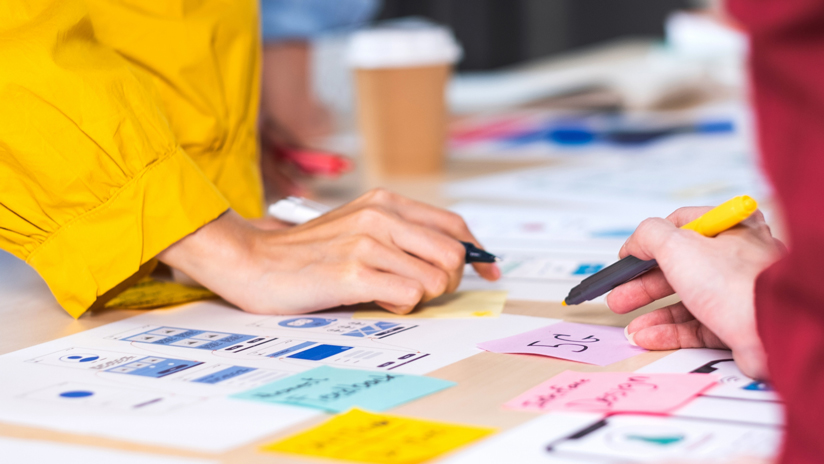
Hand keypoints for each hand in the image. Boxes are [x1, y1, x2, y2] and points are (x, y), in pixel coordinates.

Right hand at [158, 189, 500, 314]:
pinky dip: (400, 307)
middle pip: (454, 255)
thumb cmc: (307, 253)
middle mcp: (380, 217)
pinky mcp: (352, 273)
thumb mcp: (357, 227)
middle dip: (449, 282)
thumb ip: (400, 235)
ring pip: (434, 280)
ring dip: (418, 297)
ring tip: (386, 294)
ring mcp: (366, 243)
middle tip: (422, 291)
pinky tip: (374, 300)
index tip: (488, 273)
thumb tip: (454, 259)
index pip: (454, 225)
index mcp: (385, 202)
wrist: (251, 261)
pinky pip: (409, 296)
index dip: (478, 253)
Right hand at [605, 207, 783, 378]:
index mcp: (731, 227)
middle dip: (643, 283)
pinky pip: (696, 326)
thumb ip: (649, 235)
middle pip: (678, 266)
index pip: (681, 226)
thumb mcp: (678, 245)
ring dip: (653, 311)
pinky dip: (668, 330)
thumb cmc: (738, 282)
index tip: (628, 257)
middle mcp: (738, 257)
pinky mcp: (737, 324)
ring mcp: (738, 292)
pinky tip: (648, 334)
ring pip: (685, 299)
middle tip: (621, 292)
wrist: (772, 329)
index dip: (648, 242)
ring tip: (629, 320)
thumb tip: (635, 241)